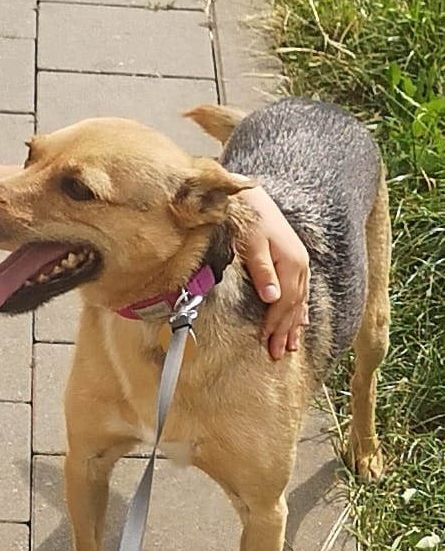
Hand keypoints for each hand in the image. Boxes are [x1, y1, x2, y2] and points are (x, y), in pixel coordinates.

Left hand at [238, 185, 309, 359]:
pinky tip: (300, 320)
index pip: (284, 302)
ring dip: (294, 324)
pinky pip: (301, 290)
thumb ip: (263, 272)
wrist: (251, 197)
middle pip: (294, 305)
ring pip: (299, 300)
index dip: (275, 324)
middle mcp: (300, 265)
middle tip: (278, 353)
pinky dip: (299, 308)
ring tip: (291, 345)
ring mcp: (299, 263)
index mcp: (292, 263)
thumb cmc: (248, 219)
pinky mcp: (294, 260)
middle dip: (286, 331)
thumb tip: (273, 298)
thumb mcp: (253, 245)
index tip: (266, 342)